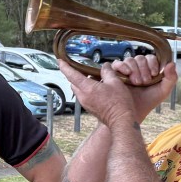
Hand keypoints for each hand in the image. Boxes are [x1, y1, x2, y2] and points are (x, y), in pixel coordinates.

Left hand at [59, 55, 175, 126]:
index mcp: (87, 88)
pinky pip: (83, 95)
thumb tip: (105, 66)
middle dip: (74, 74)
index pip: (71, 75)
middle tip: (79, 67)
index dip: (65, 67)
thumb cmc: (119, 103)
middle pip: (73, 82)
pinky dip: (86, 89)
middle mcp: (83, 96)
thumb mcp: (115, 82)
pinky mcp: (89, 108)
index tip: (60, 61)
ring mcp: (85, 103)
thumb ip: (107, 72)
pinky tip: (96, 87)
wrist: (121, 120)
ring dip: (81, 82)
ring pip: (77, 89)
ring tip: (91, 77)